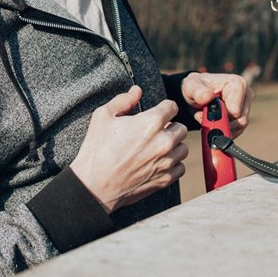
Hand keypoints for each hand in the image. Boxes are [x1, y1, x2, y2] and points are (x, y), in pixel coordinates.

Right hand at [70, 86, 188, 213]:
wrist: (94, 186)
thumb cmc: (96, 150)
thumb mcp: (103, 116)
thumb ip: (123, 100)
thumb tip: (137, 90)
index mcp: (151, 122)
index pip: (172, 107)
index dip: (164, 108)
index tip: (158, 113)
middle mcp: (163, 141)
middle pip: (181, 128)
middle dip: (170, 127)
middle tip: (155, 132)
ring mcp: (166, 162)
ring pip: (183, 148)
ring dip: (174, 146)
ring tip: (158, 148)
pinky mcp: (165, 179)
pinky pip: (181, 168)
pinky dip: (173, 165)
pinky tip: (159, 163)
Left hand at [180, 72, 253, 137]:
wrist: (195, 95)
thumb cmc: (195, 88)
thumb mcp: (191, 88)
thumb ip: (198, 92)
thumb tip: (208, 97)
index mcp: (238, 84)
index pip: (236, 111)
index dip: (221, 116)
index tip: (208, 112)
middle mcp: (246, 94)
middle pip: (239, 121)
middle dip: (220, 123)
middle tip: (204, 117)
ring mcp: (246, 106)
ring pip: (239, 127)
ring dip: (221, 127)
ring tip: (208, 118)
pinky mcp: (243, 116)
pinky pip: (237, 131)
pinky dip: (223, 130)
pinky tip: (213, 122)